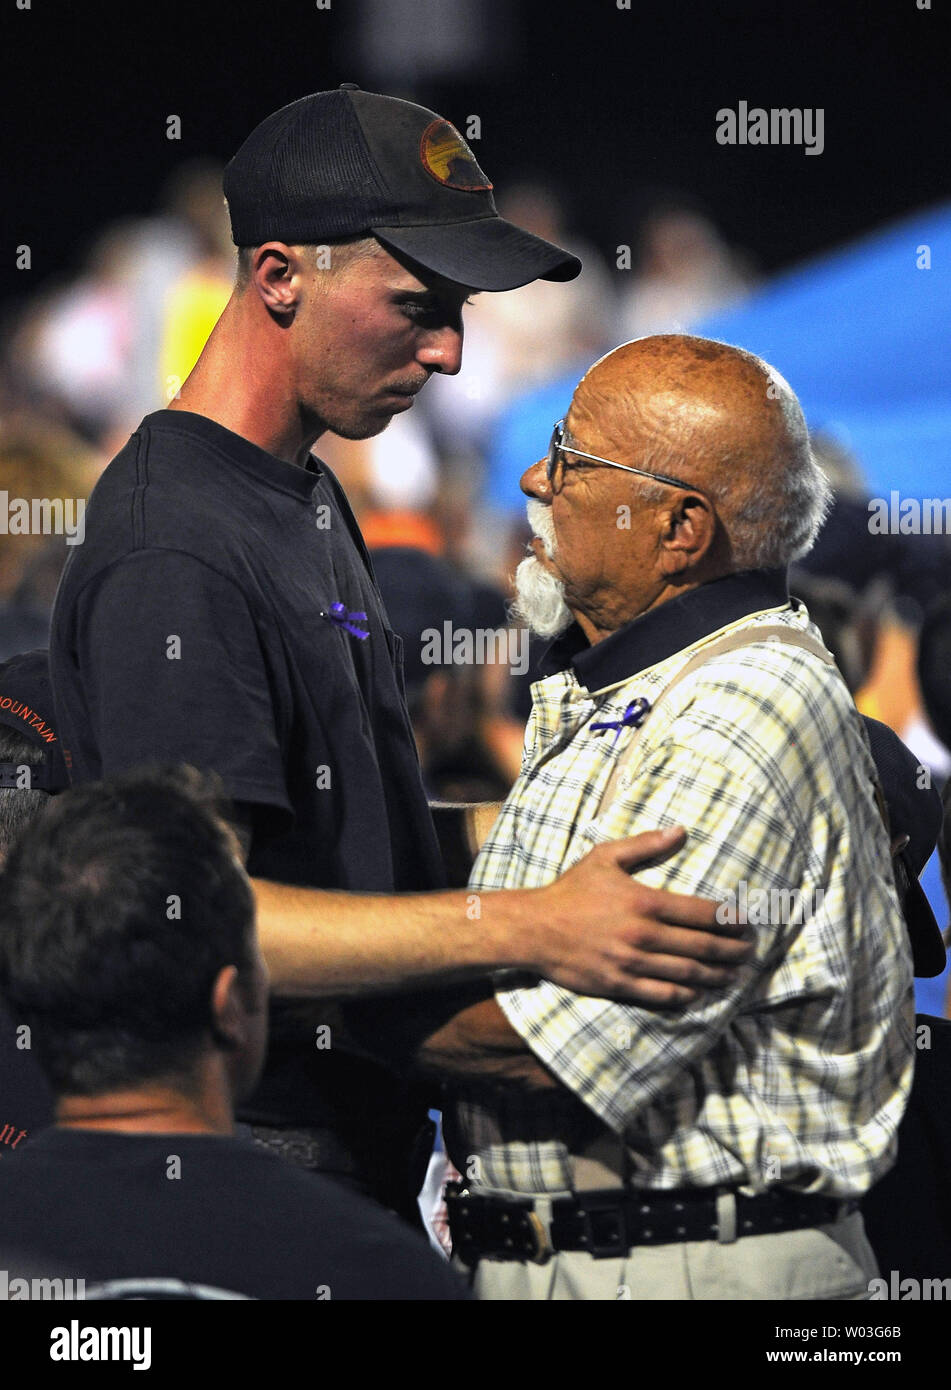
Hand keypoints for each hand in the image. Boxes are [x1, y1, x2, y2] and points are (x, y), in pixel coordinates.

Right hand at [528, 826, 752, 1005]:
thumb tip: (681, 830)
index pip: (703, 914)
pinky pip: (664, 995)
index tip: (748, 924)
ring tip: (735, 975)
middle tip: (751, 952)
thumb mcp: (605, 858)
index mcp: (645, 902)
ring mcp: (633, 964)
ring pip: (689, 974)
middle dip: (734, 951)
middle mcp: (644, 935)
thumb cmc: (571, 891)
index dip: (732, 921)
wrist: (534, 929)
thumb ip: (645, 845)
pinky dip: (687, 995)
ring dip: (718, 976)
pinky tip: (699, 992)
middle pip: (704, 947)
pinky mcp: (621, 986)